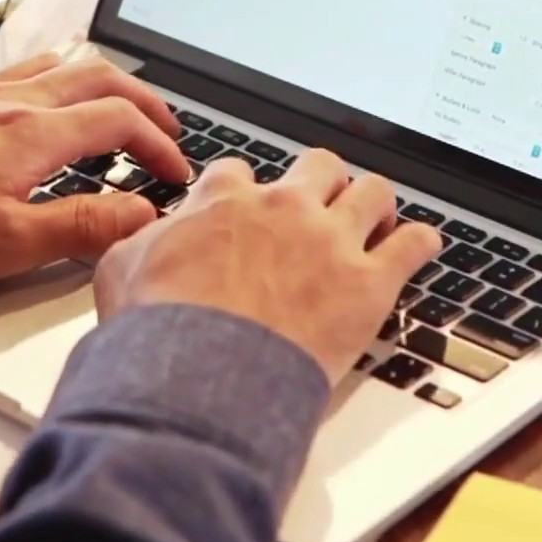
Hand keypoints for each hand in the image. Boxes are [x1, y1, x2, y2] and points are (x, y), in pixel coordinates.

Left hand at [0, 52, 191, 282]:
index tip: (175, 176)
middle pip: (103, 77)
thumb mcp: (6, 243)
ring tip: (125, 112)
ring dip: (109, 85)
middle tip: (170, 134)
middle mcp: (17, 100)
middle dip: (147, 104)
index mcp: (35, 133)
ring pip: (66, 65)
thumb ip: (82, 226)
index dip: (161, 146)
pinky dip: (65, 79)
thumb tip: (140, 215)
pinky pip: (31, 70)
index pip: (122, 121)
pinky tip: (57, 101)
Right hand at [93, 150, 441, 382]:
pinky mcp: (369, 282)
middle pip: (319, 166)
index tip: (250, 207)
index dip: (248, 191)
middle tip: (319, 206)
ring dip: (374, 205)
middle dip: (321, 183)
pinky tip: (419, 247)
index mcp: (224, 200)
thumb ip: (140, 242)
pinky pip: (415, 244)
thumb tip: (142, 236)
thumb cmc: (161, 332)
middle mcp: (283, 208)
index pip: (243, 172)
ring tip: (374, 221)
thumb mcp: (120, 270)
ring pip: (373, 192)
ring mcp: (331, 241)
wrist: (200, 376)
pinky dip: (420, 243)